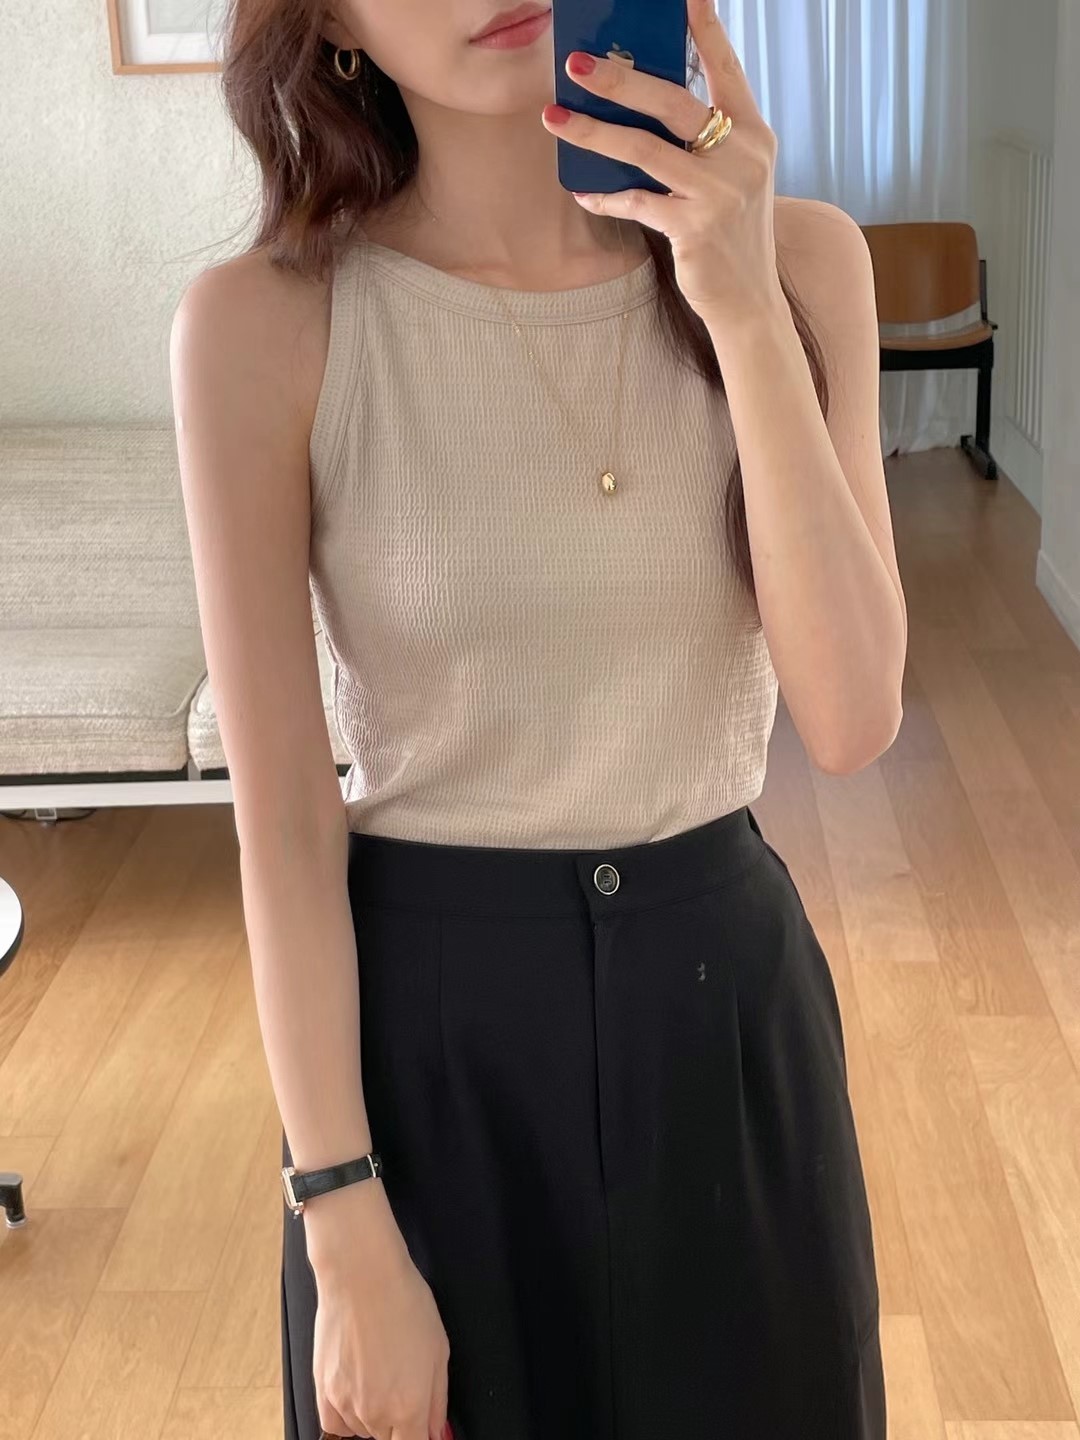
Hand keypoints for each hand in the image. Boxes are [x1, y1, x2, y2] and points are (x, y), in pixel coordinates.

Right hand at [307, 1195, 451, 1439]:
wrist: (362, 1276)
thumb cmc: (403, 1302)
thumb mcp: (439, 1349)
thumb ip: (438, 1400)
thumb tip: (435, 1431)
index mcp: (410, 1407)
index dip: (419, 1435)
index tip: (419, 1423)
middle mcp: (377, 1414)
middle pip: (390, 1439)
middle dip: (400, 1423)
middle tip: (402, 1385)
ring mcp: (348, 1405)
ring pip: (365, 1431)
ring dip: (375, 1416)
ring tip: (379, 1372)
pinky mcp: (324, 1392)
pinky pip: (336, 1425)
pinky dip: (348, 1416)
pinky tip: (357, 1389)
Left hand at [540, 0, 784, 331]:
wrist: (750, 300)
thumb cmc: (731, 234)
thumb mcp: (730, 178)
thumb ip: (701, 142)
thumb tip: (640, 104)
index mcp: (753, 134)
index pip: (727, 68)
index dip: (705, 29)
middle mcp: (741, 156)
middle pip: (673, 101)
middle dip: (620, 78)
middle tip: (577, 63)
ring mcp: (719, 192)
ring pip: (644, 149)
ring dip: (592, 132)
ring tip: (553, 117)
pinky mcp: (694, 228)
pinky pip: (636, 202)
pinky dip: (606, 197)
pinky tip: (582, 193)